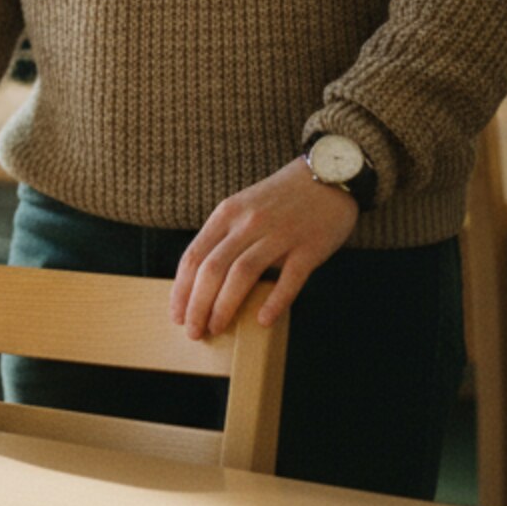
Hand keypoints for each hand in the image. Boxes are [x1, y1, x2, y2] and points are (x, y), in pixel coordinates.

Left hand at [171, 158, 359, 339]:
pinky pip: (289, 278)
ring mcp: (280, 234)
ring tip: (217, 329)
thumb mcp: (243, 207)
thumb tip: (201, 282)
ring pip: (242, 274)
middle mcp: (249, 223)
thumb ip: (224, 237)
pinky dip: (274, 301)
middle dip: (198, 305)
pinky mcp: (309, 247)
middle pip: (213, 269)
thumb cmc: (281, 198)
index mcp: (227, 213)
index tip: (177, 316)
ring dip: (225, 306)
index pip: (194, 256)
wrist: (330, 173)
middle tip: (194, 332)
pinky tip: (262, 320)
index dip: (182, 290)